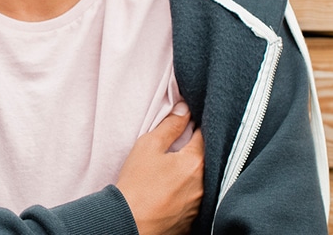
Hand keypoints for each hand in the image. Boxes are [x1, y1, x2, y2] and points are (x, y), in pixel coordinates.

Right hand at [115, 107, 204, 234]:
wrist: (128, 223)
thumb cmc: (136, 184)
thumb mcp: (149, 145)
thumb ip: (170, 125)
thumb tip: (184, 109)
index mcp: (195, 162)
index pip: (204, 134)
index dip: (194, 126)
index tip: (185, 124)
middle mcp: (203, 184)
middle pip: (204, 158)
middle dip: (193, 151)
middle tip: (175, 149)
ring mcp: (199, 204)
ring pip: (200, 180)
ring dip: (190, 173)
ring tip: (170, 173)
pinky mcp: (192, 219)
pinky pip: (194, 199)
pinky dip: (185, 192)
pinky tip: (170, 191)